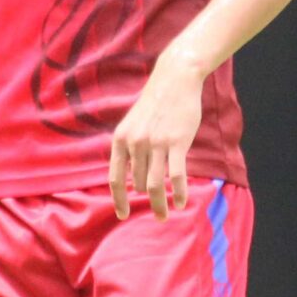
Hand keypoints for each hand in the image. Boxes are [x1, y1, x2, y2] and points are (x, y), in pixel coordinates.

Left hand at [110, 57, 206, 220]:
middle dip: (148, 197)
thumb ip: (130, 149)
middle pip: (139, 183)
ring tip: (165, 215)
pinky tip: (181, 203)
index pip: (115, 178)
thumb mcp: (133, 124)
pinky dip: (179, 193)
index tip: (123, 215)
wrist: (175, 81)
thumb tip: (133, 180)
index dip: (118, 200)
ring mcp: (156, 143)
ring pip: (155, 185)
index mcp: (121, 139)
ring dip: (160, 205)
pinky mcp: (177, 143)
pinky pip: (177, 176)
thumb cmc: (156, 105)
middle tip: (158, 209)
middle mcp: (135, 143)